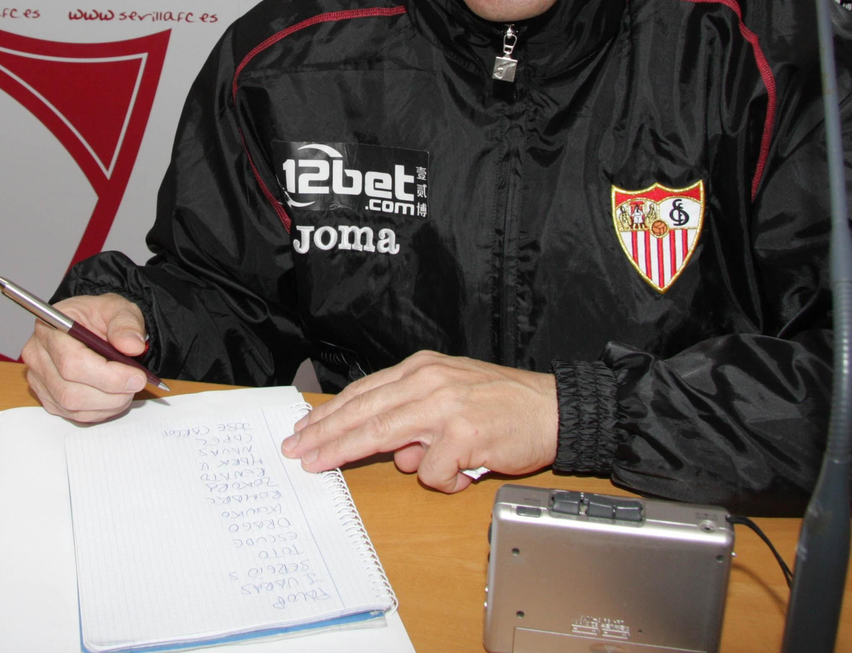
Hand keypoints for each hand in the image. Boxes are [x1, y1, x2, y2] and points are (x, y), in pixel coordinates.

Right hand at [21, 294, 149, 423]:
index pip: (72, 362)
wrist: (89, 325)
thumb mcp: (117, 308)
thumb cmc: (97, 316)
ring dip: (109, 403)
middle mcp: (38, 356)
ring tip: (127, 388)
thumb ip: (125, 324)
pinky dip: (102, 410)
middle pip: (70, 390)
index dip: (107, 376)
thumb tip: (132, 346)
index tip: (136, 376)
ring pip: (74, 407)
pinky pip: (75, 415)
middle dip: (112, 393)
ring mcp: (40, 380)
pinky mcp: (49, 398)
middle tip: (137, 383)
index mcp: (49, 328)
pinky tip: (114, 395)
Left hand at [279, 351, 558, 492]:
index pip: (365, 392)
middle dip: (323, 433)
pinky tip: (459, 477)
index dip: (331, 414)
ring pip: (381, 434)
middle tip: (296, 451)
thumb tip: (397, 453)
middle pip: (363, 411)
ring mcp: (445, 407)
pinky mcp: (464, 435)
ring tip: (325, 467)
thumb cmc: (506, 404)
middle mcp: (429, 382)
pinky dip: (440, 481)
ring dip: (347, 452)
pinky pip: (432, 471)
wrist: (556, 409)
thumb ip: (418, 417)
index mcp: (422, 369)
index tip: (304, 431)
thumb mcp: (453, 395)